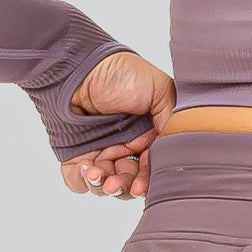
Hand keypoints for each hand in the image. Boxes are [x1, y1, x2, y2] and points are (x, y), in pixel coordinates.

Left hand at [61, 49, 174, 200]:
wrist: (80, 64)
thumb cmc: (122, 73)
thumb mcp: (160, 90)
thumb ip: (173, 121)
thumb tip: (177, 149)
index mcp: (147, 137)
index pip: (152, 168)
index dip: (148, 181)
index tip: (141, 187)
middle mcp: (125, 148)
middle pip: (129, 182)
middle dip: (124, 187)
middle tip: (117, 184)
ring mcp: (99, 152)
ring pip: (105, 185)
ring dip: (103, 186)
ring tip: (98, 174)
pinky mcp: (74, 155)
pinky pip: (77, 181)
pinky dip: (81, 182)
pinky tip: (85, 169)